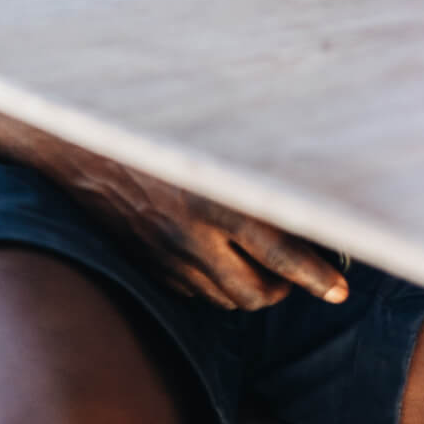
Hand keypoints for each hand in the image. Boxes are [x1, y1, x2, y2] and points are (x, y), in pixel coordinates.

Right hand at [33, 138, 348, 311]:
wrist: (86, 144)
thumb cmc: (158, 124)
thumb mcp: (212, 134)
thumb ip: (253, 160)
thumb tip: (300, 178)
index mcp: (216, 198)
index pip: (279, 251)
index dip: (313, 274)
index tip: (338, 289)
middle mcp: (194, 237)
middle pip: (256, 291)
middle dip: (285, 289)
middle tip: (301, 276)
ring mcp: (169, 258)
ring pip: (226, 298)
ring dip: (253, 291)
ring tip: (267, 271)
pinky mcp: (151, 267)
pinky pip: (195, 292)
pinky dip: (217, 286)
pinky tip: (224, 263)